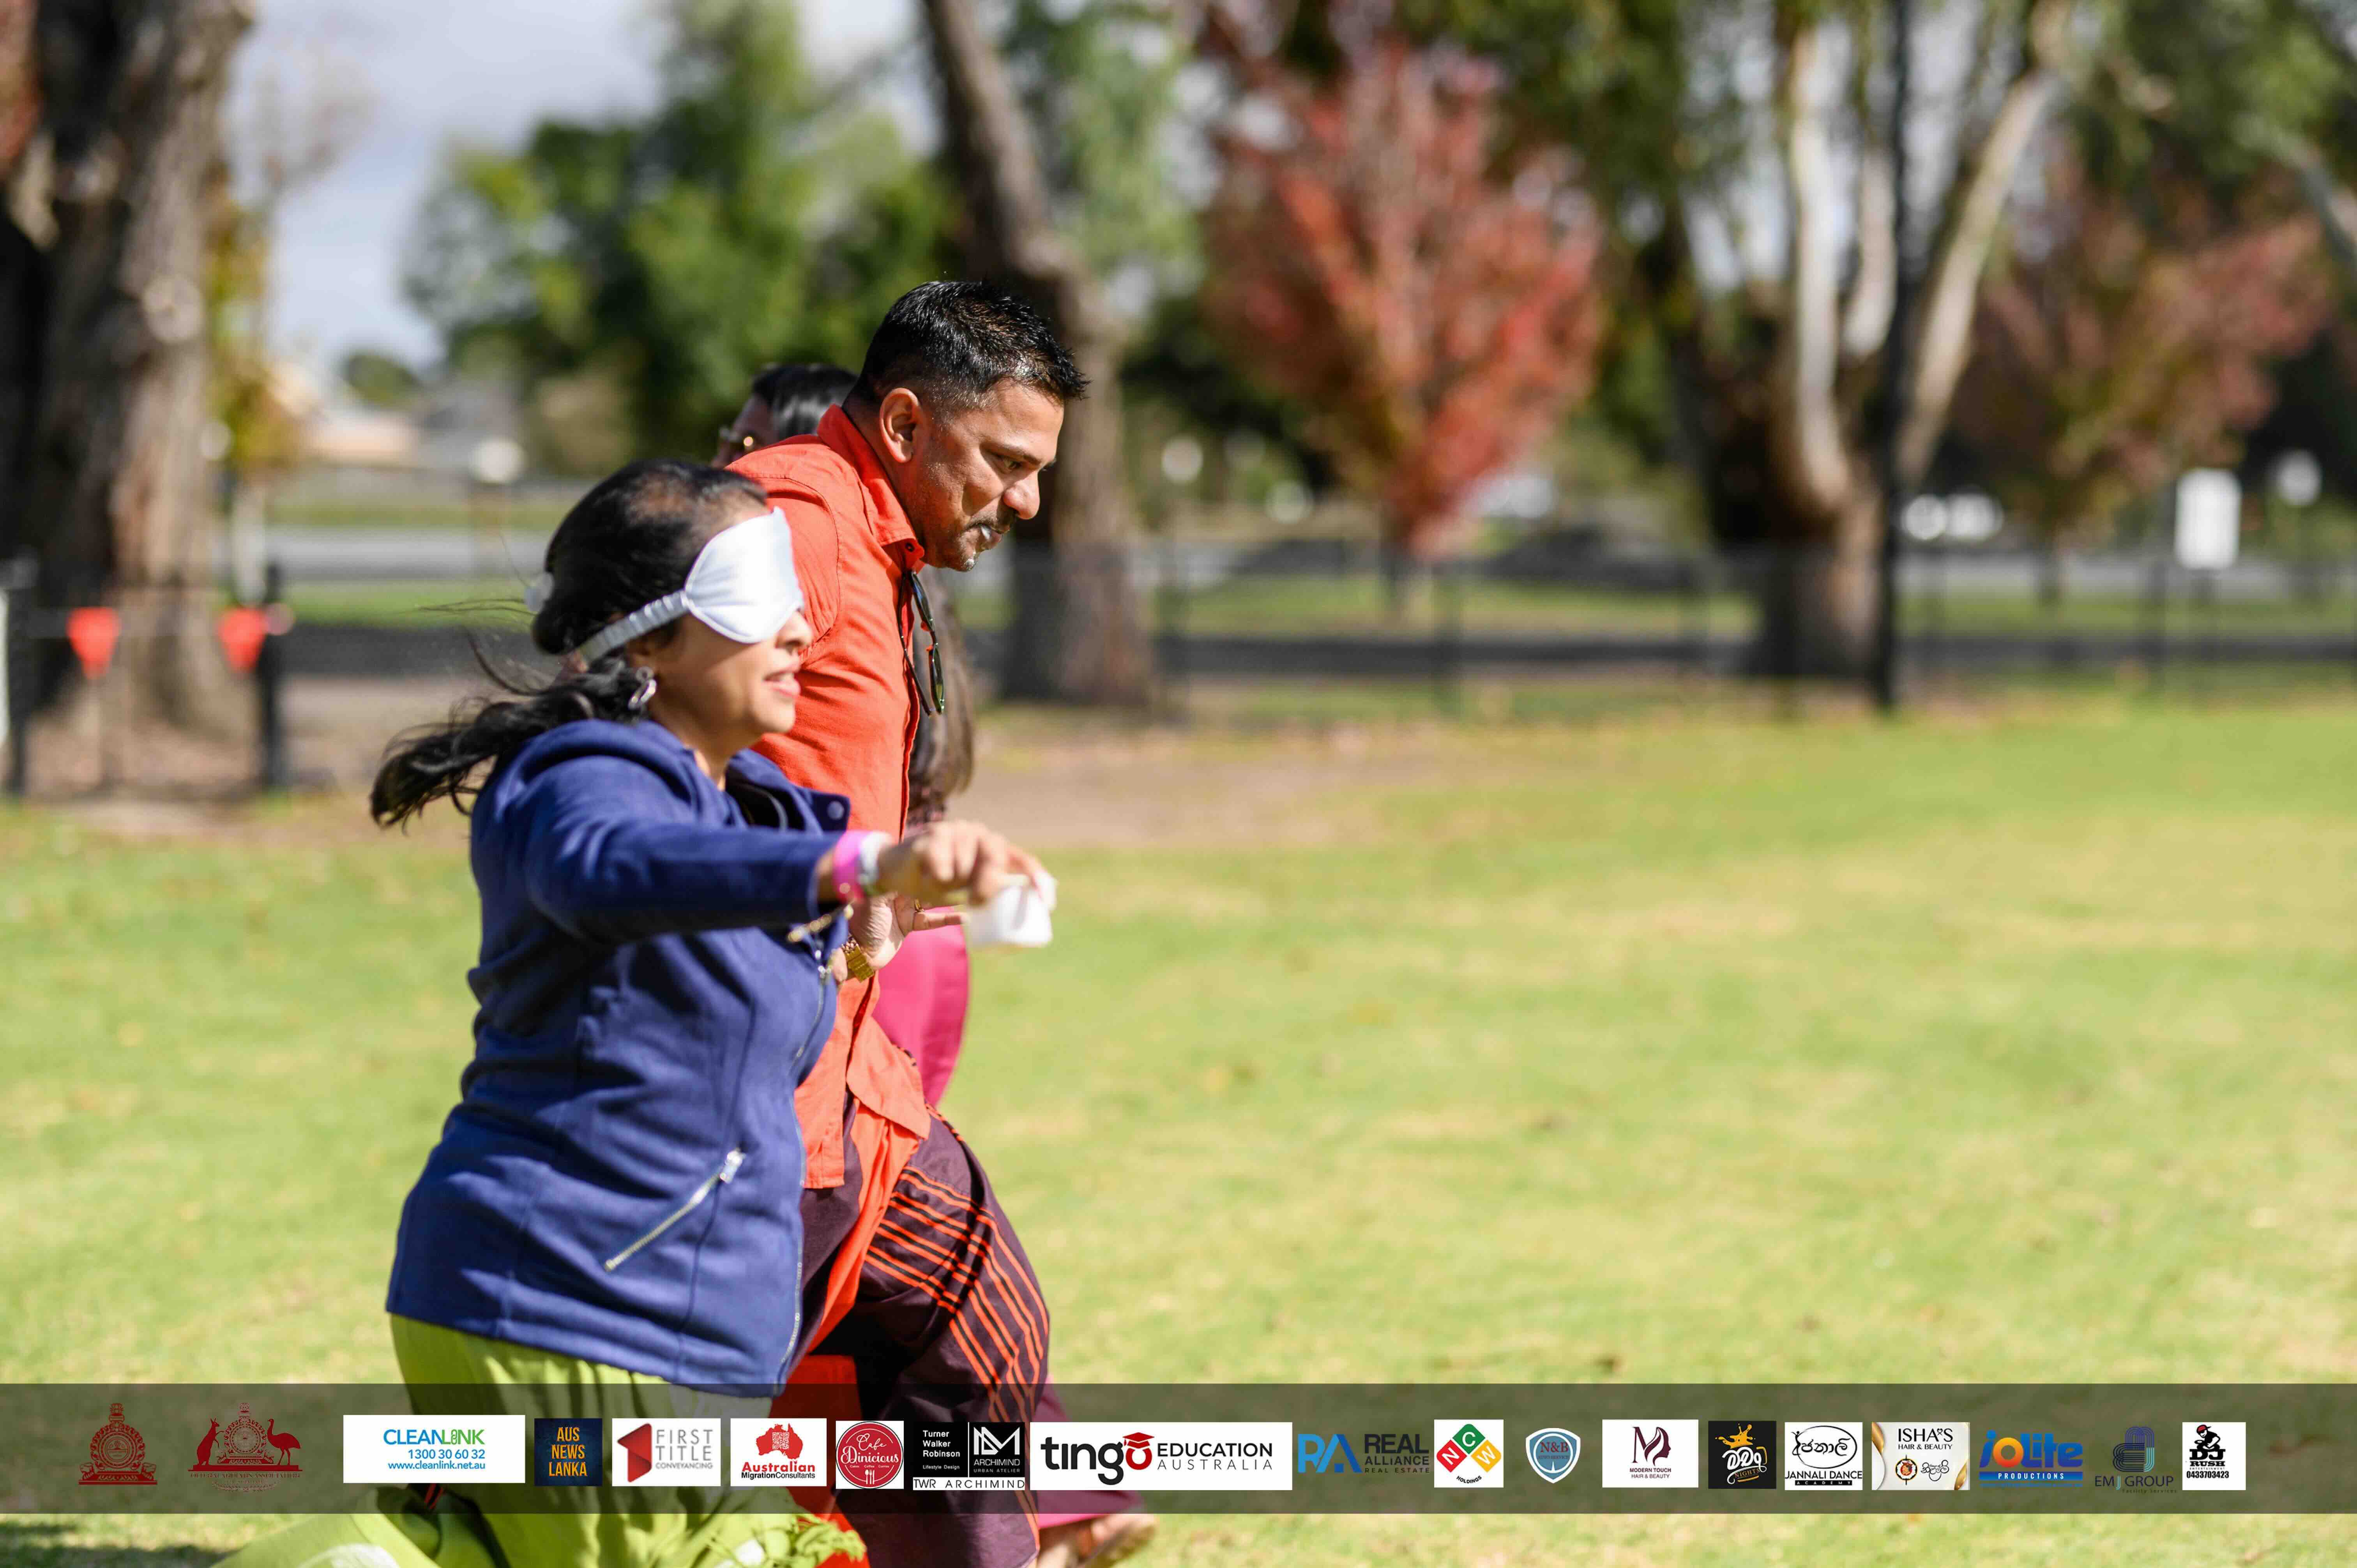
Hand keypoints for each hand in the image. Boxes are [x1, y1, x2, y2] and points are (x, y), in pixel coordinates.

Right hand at [873, 820, 1044, 908]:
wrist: (895, 870)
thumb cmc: (936, 881)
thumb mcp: (966, 891)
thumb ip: (989, 892)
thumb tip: (1020, 909)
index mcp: (991, 846)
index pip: (1021, 860)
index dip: (1038, 880)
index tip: (1046, 903)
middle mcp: (977, 832)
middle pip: (995, 857)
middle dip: (987, 885)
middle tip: (975, 902)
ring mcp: (955, 829)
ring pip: (965, 866)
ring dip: (952, 885)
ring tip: (940, 881)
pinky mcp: (932, 835)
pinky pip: (941, 867)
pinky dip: (935, 879)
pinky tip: (926, 875)